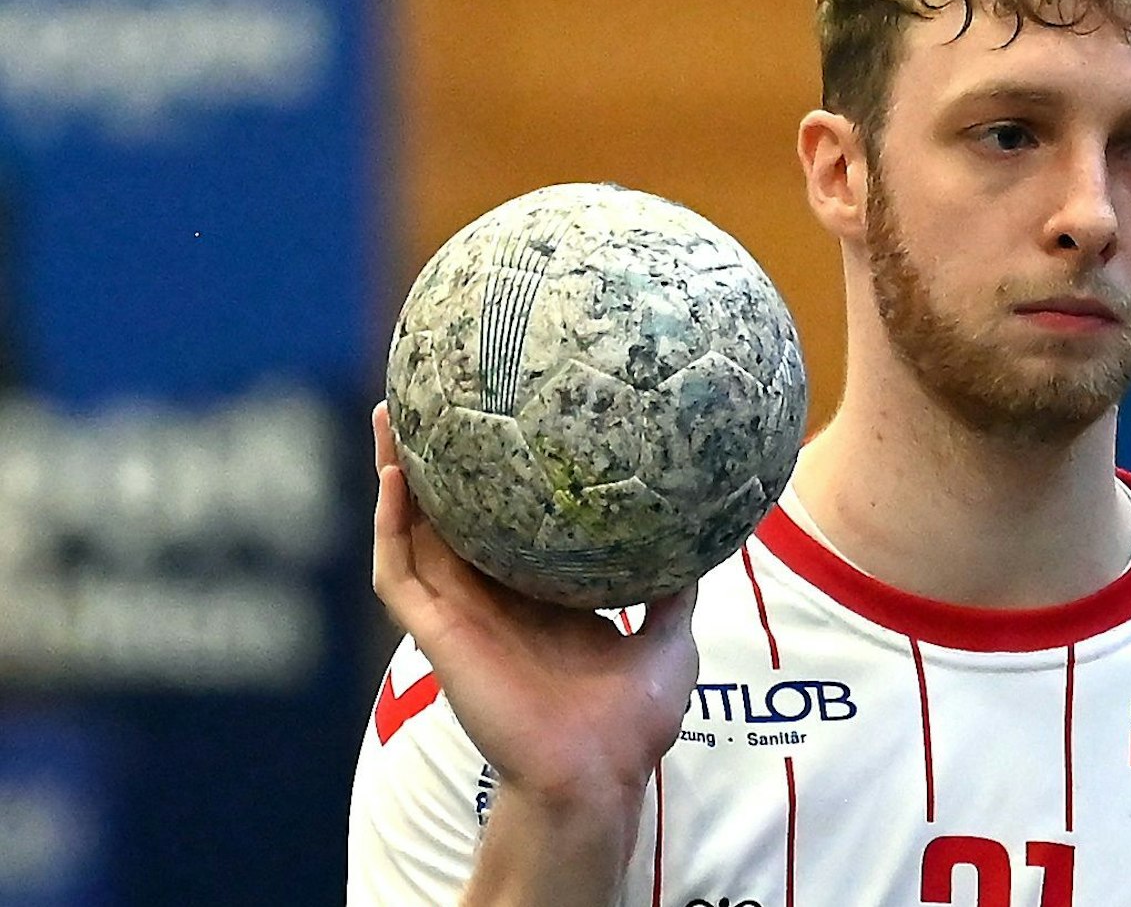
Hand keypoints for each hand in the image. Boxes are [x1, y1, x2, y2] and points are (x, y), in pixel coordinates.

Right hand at [369, 402, 699, 806]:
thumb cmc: (633, 719)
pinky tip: (393, 477)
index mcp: (538, 593)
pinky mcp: (438, 633)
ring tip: (386, 413)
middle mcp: (493, 596)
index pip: (506, 519)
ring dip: (393, 474)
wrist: (599, 773)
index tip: (501, 415)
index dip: (496, 472)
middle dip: (434, 456)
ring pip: (411, 531)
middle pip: (449, 512)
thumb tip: (711, 535)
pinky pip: (398, 572)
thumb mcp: (670, 634)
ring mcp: (460, 613)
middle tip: (428, 390)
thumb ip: (678, 586)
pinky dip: (390, 524)